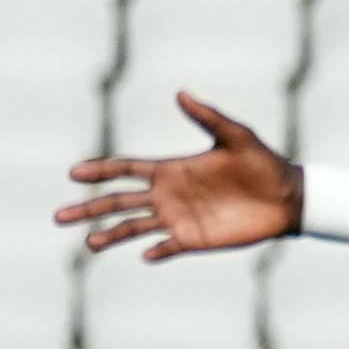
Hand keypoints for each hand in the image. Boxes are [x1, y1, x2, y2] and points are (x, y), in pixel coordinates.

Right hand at [58, 92, 301, 259]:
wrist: (289, 196)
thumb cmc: (263, 163)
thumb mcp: (237, 136)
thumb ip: (208, 117)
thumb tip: (181, 93)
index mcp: (170, 169)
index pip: (125, 168)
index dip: (100, 171)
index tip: (73, 174)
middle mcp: (167, 195)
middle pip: (118, 202)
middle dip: (88, 208)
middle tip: (59, 217)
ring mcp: (178, 219)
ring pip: (133, 228)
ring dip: (110, 235)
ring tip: (88, 244)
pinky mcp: (195, 239)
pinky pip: (168, 247)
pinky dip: (156, 252)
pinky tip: (146, 255)